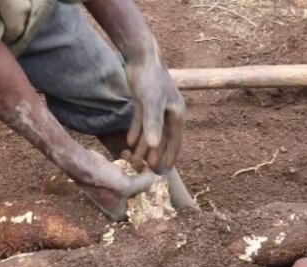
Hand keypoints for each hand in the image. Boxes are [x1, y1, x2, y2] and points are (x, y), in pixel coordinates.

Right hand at [73, 149, 156, 220]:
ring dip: (137, 170)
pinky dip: (127, 164)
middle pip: (139, 194)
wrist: (82, 164)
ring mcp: (114, 190)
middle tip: (152, 172)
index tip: (161, 188)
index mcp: (120, 212)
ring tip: (140, 160)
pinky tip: (127, 154)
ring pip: (133, 181)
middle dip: (146, 182)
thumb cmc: (103, 180)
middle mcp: (117, 204)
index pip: (142, 210)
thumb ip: (144, 184)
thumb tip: (157, 179)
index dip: (152, 199)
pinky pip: (125, 172)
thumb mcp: (127, 185)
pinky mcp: (111, 178)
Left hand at [125, 51, 184, 171]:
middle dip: (156, 153)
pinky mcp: (144, 102)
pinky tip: (129, 142)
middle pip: (163, 137)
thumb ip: (152, 125)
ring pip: (151, 130)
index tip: (166, 169)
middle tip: (149, 168)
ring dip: (144, 144)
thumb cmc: (150, 79)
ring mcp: (156, 107)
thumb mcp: (151, 103)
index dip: (171, 155)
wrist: (141, 57)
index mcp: (176, 113)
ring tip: (137, 158)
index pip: (175, 139)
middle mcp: (168, 112)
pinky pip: (141, 121)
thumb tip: (153, 145)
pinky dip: (136, 131)